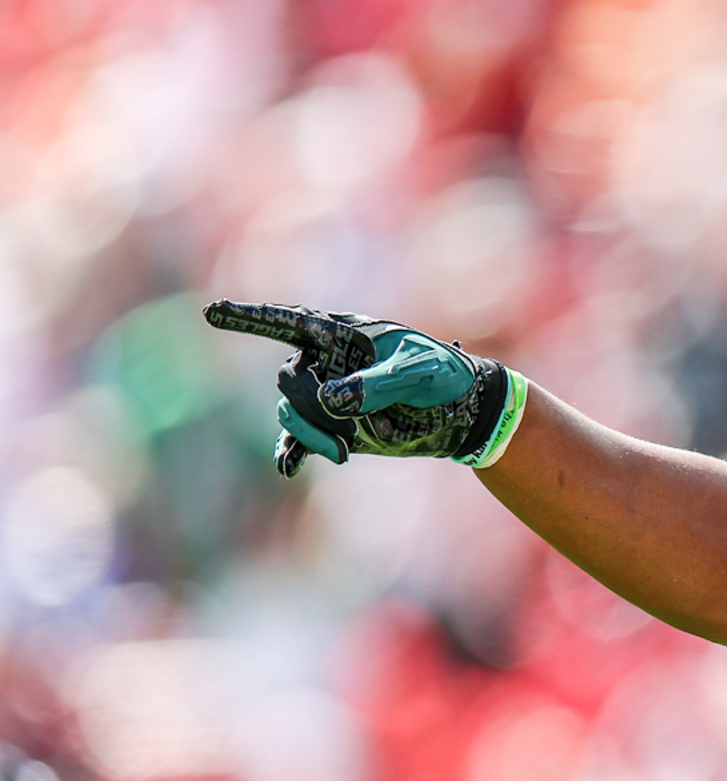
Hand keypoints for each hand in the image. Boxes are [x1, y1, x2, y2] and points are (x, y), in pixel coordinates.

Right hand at [202, 301, 525, 475]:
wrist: (461, 410)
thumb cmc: (442, 376)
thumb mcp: (417, 373)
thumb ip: (376, 383)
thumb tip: (330, 400)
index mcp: (342, 335)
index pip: (287, 322)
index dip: (249, 318)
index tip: (212, 312)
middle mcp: (325, 363)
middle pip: (289, 379)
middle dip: (308, 405)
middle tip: (347, 428)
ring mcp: (326, 396)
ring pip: (292, 413)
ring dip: (310, 434)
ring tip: (343, 453)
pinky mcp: (334, 426)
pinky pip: (298, 439)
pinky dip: (291, 452)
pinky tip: (287, 468)